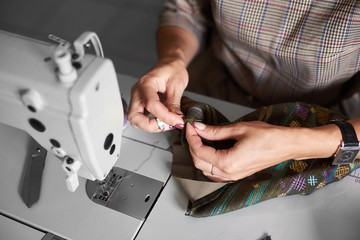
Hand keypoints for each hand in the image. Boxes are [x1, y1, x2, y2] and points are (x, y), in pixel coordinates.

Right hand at [128, 59, 186, 131]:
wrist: (169, 64)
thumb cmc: (172, 69)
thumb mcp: (177, 84)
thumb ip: (175, 103)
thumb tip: (176, 119)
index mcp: (146, 83)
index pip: (151, 105)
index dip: (165, 116)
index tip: (177, 121)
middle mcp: (138, 92)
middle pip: (135, 116)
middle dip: (151, 125)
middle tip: (167, 125)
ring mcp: (137, 98)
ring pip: (135, 120)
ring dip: (150, 126)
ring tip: (166, 123)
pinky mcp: (140, 104)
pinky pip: (140, 118)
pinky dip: (150, 123)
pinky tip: (162, 120)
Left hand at [185, 121, 299, 181]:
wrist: (286, 145)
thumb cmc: (268, 137)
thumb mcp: (239, 129)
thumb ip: (215, 131)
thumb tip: (199, 127)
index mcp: (228, 162)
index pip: (200, 151)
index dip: (192, 137)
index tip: (190, 126)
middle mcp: (229, 173)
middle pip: (199, 162)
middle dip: (193, 145)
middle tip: (193, 130)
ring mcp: (233, 176)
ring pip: (205, 169)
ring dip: (199, 155)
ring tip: (199, 138)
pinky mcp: (236, 175)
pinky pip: (215, 173)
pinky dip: (207, 162)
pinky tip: (209, 150)